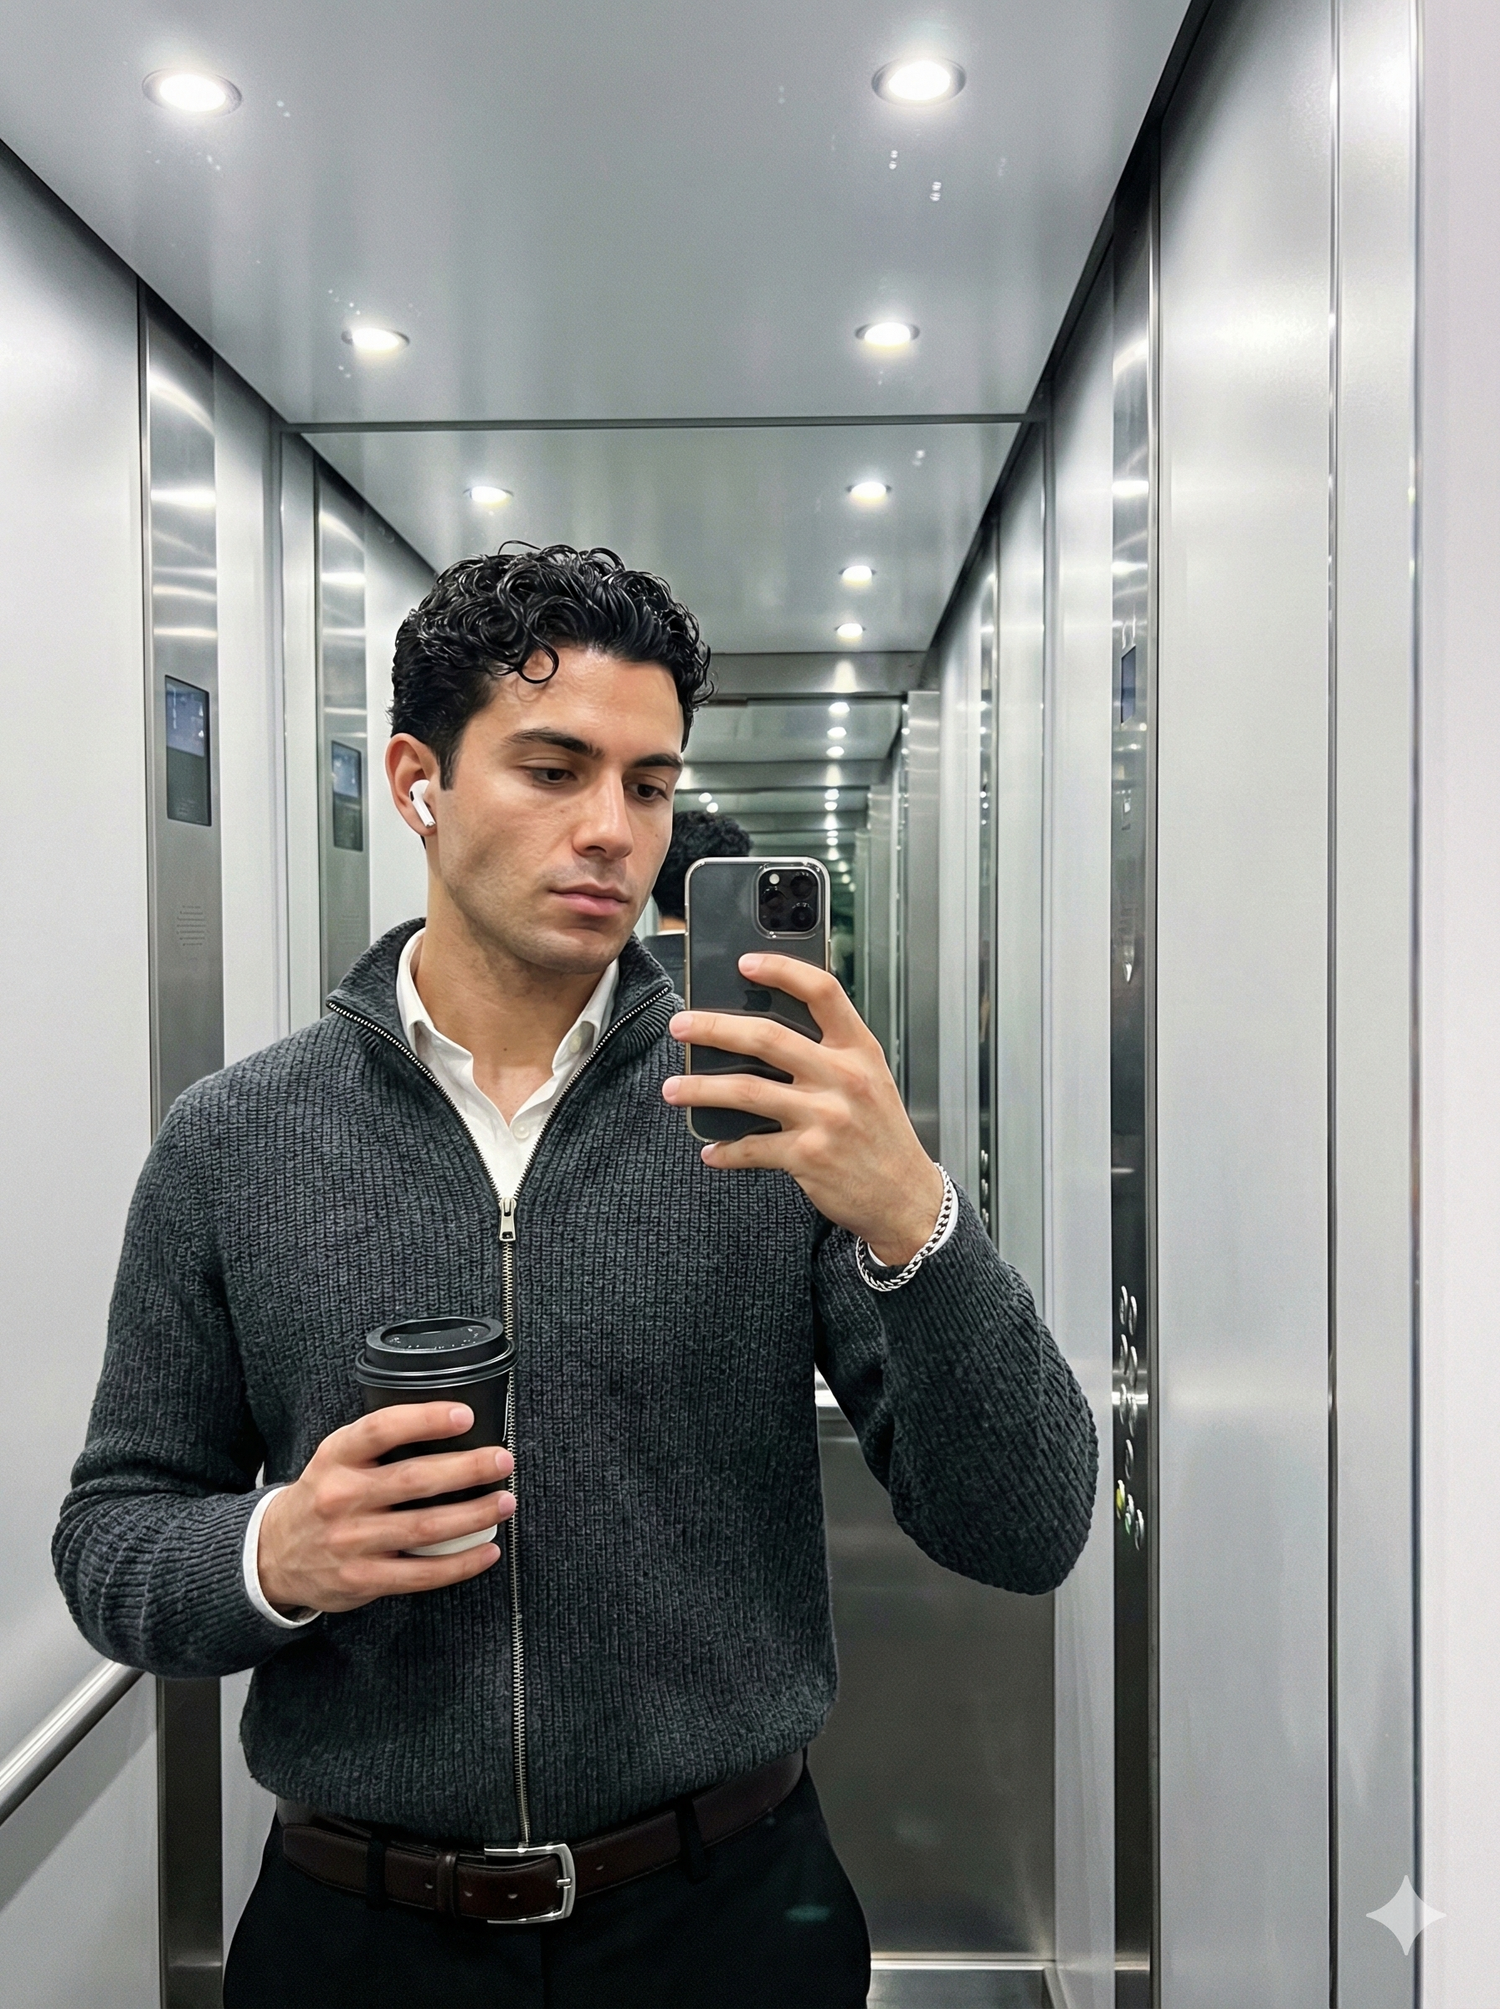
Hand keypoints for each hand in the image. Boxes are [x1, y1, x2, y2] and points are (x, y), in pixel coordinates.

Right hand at [257, 1403, 514, 1616]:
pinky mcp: (363, 1579)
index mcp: (335, 1457)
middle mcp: (341, 1497)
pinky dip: (460, 1563)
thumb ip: (378, 1444)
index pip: (381, 1430)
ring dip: (474, 1515)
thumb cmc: (321, 1496)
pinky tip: (486, 1550)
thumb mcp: (334, 1458)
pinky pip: (422, 1573)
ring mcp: (351, 1541)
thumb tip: (451, 1426)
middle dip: (467, 1469)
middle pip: (413, 1479)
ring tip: (504, 1502)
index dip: (425, 1419)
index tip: (465, 1415)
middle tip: (502, 1460)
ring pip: (425, 1527)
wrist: (272, 1554)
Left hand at [663, 954, 945, 1265]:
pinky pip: (751, 1148)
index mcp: (859, 1050)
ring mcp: (824, 1117)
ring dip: (701, 1089)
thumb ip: (831, 1053)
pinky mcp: (807, 1156)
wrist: (906, 1197)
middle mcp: (843, 1078)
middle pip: (767, 1037)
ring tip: (673, 1088)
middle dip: (714, 1028)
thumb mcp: (871, 1080)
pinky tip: (712, 1151)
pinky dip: (725, 1151)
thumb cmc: (882, 1135)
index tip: (746, 962)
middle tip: (681, 1026)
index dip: (782, 970)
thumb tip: (764, 1034)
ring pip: (746, 1091)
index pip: (823, 993)